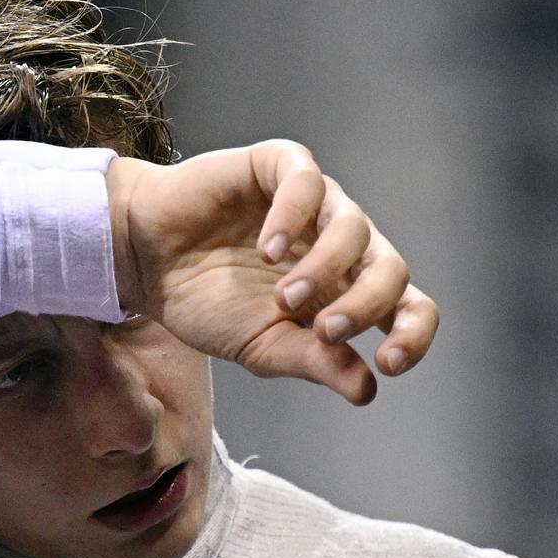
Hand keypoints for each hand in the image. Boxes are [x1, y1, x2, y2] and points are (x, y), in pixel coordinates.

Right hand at [105, 141, 437, 404]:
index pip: (409, 307)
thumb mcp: (262, 347)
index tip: (388, 363)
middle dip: (367, 306)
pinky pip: (308, 182)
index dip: (413, 335)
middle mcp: (341, 247)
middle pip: (392, 269)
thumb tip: (367, 390)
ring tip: (282, 298)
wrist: (144, 262)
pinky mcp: (279, 166)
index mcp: (346, 293)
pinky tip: (265, 250)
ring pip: (355, 228)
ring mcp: (315, 204)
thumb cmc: (205, 304)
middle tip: (324, 331)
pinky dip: (292, 218)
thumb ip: (315, 364)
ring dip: (325, 269)